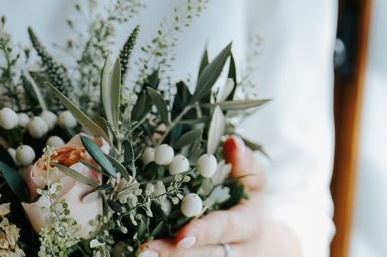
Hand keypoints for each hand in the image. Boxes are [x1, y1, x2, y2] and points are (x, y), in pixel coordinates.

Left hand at [138, 136, 299, 256]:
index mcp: (248, 225)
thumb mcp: (251, 178)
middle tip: (145, 250)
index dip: (203, 232)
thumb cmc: (247, 196)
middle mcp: (235, 248)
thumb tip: (233, 141)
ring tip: (139, 252)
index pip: (224, 228)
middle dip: (174, 253)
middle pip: (204, 254)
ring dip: (164, 256)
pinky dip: (163, 254)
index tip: (182, 236)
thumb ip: (244, 162)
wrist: (249, 230)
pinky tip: (136, 249)